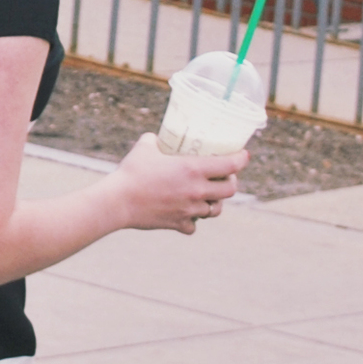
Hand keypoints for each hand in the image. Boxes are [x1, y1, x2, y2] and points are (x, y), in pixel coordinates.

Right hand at [112, 131, 244, 235]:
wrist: (118, 202)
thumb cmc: (131, 172)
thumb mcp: (144, 147)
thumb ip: (155, 140)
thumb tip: (156, 137)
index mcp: (193, 169)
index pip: (231, 165)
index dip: (241, 159)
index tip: (244, 155)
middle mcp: (197, 191)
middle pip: (230, 190)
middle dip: (231, 182)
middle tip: (226, 177)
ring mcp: (189, 210)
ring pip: (215, 210)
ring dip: (214, 202)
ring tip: (208, 196)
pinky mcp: (178, 224)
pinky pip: (193, 225)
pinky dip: (192, 221)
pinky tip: (186, 215)